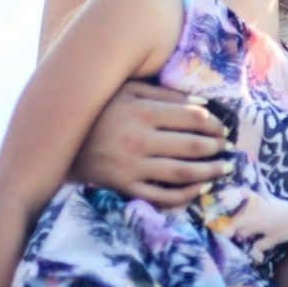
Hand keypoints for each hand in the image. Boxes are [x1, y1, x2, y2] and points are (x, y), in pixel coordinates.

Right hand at [70, 81, 232, 207]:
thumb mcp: (128, 91)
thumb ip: (164, 94)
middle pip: (192, 146)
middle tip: (228, 147)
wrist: (59, 142)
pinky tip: (200, 187)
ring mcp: (131, 166)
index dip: (214, 124)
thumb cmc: (100, 111)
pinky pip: (162, 195)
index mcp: (140, 111)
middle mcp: (137, 139)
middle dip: (216, 147)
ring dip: (209, 171)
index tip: (221, 127)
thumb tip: (202, 103)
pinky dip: (186, 194)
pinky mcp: (124, 187)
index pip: (192, 118)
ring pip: (182, 172)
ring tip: (224, 168)